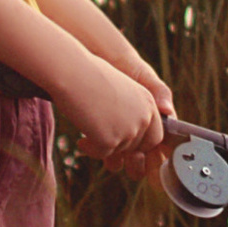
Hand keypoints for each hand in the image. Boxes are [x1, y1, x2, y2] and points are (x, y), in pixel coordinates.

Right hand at [56, 52, 164, 173]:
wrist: (72, 72)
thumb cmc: (91, 76)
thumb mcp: (122, 90)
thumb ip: (133, 111)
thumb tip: (132, 136)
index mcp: (149, 103)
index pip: (155, 136)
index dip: (138, 142)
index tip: (119, 138)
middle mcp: (144, 117)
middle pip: (137, 148)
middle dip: (119, 144)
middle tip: (99, 135)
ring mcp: (129, 130)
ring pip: (117, 151)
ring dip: (102, 145)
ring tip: (87, 129)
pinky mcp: (111, 140)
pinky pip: (102, 154)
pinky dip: (90, 149)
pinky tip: (81, 139)